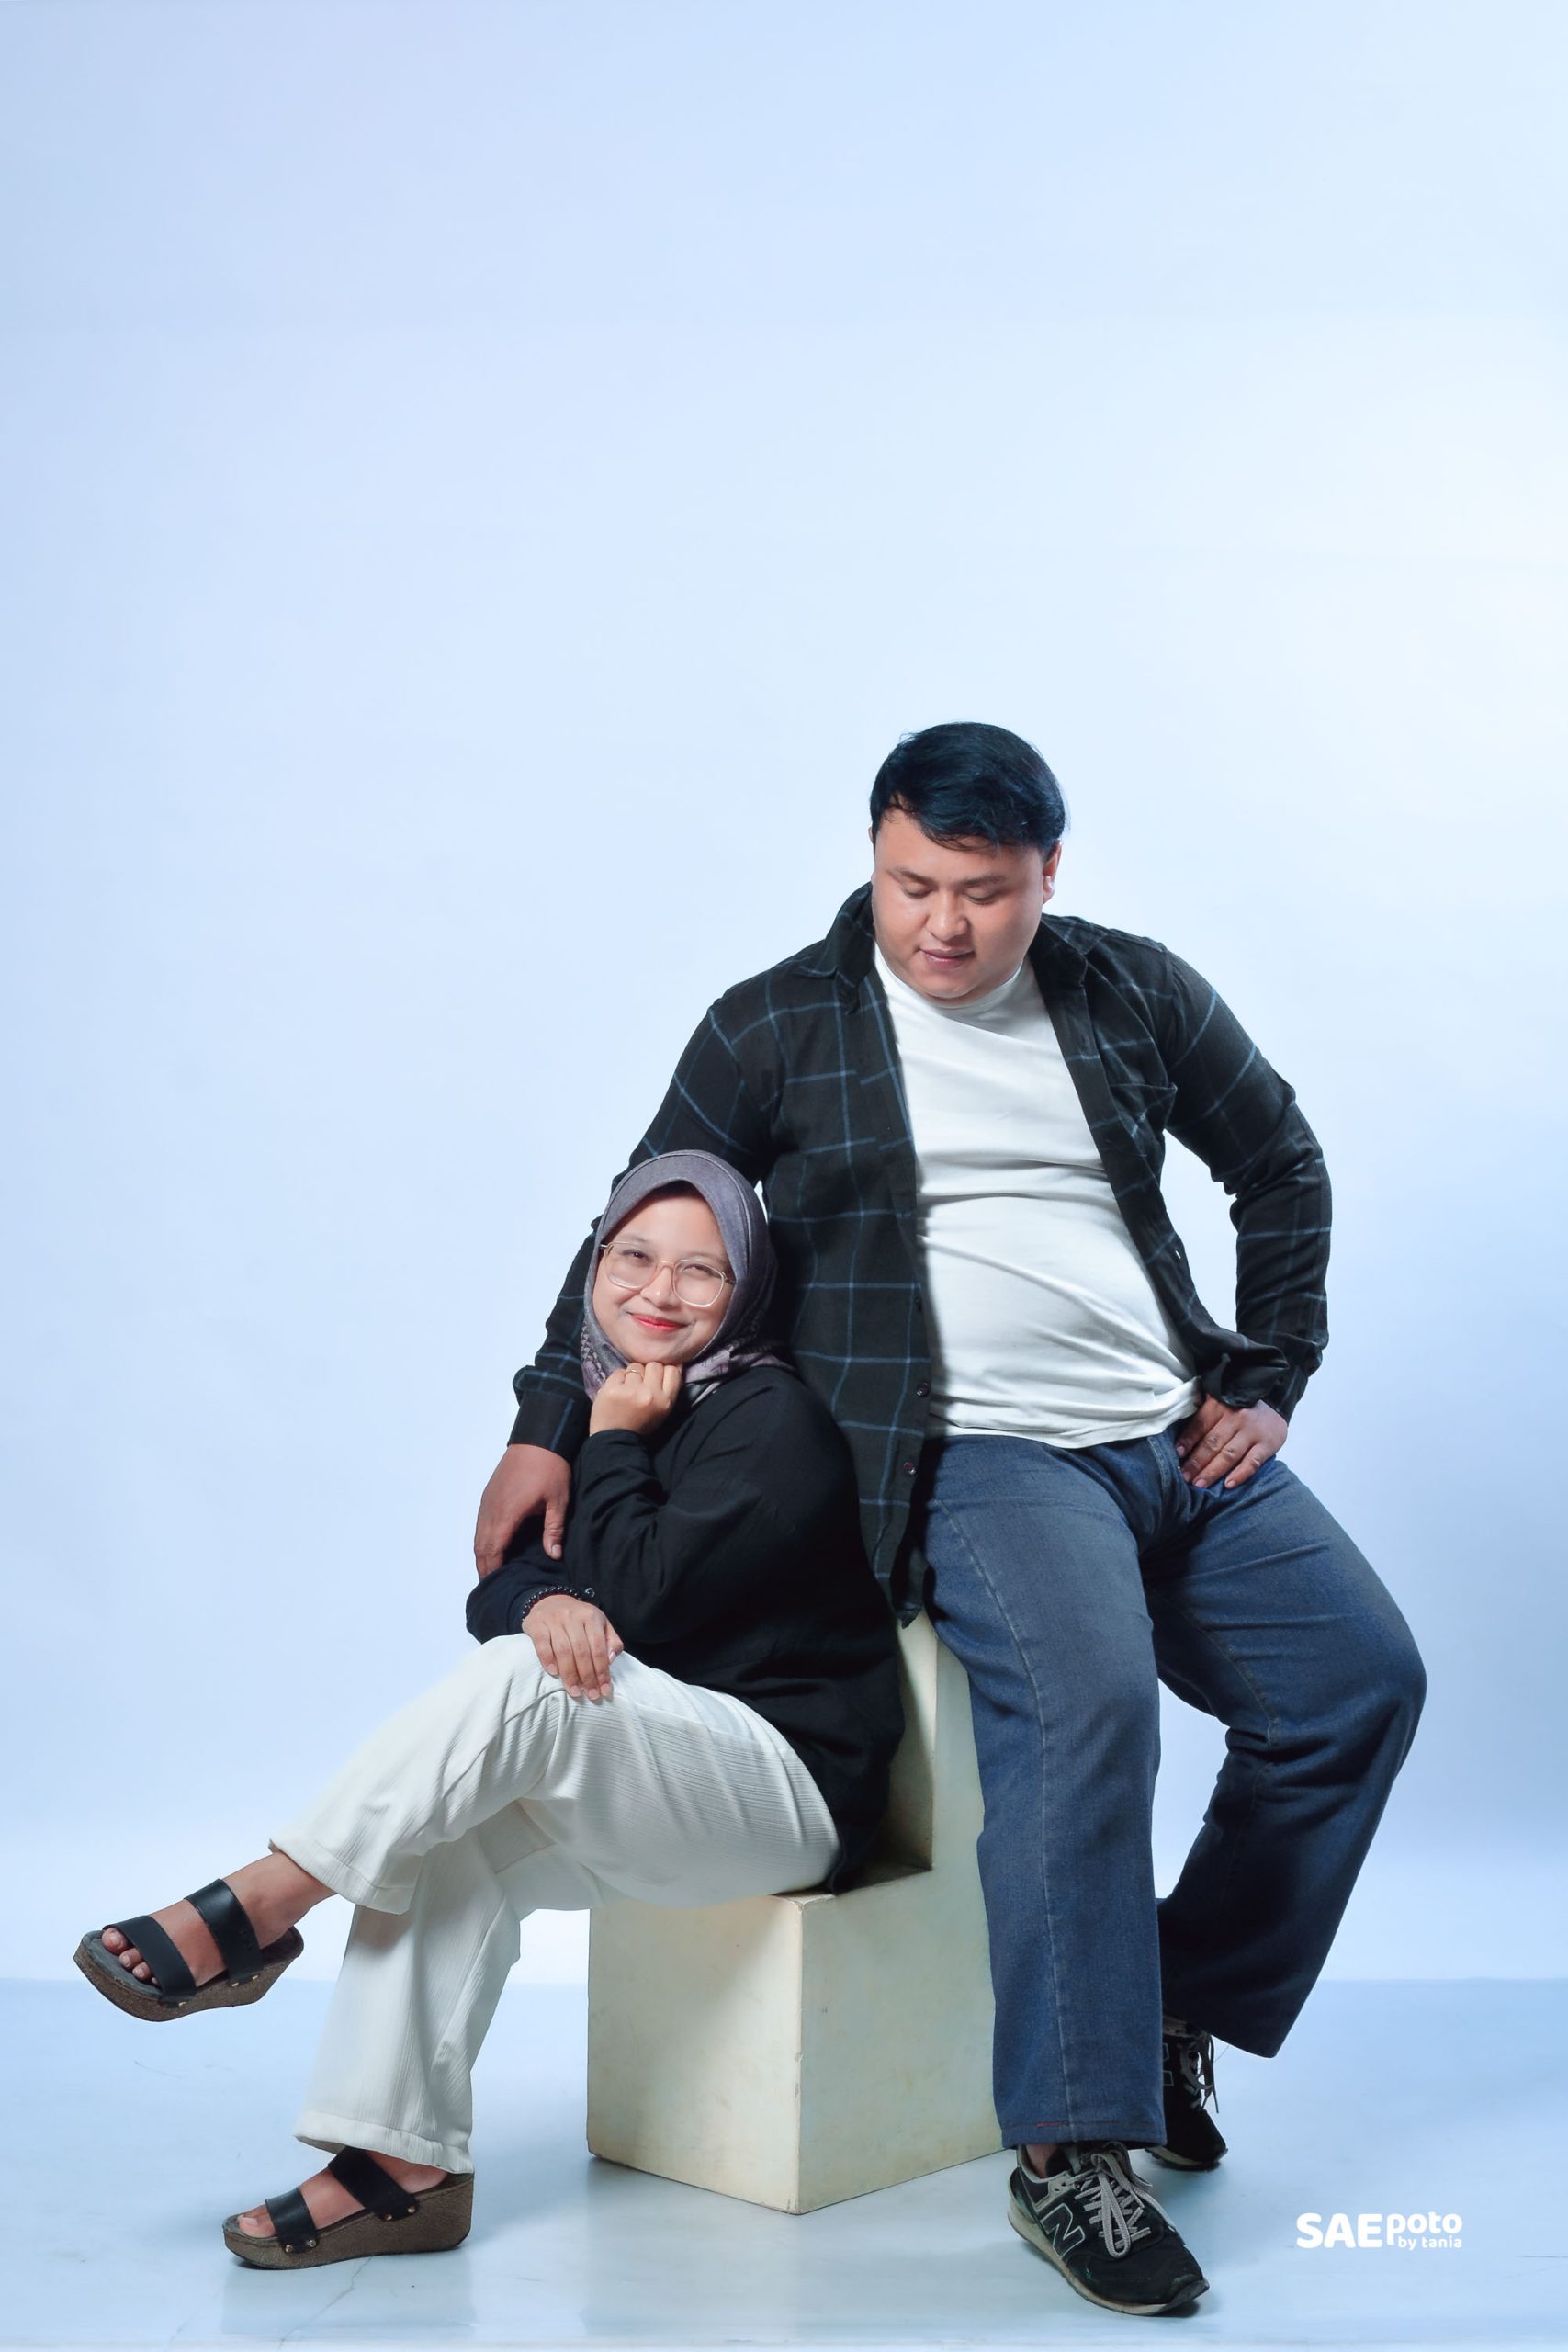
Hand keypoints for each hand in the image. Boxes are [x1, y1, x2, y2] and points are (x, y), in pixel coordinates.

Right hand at [474, 1443, 571, 1574]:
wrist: (538, 1437)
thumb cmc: (550, 1467)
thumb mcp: (558, 1501)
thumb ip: (554, 1530)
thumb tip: (553, 1556)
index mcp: (506, 1514)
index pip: (493, 1551)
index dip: (492, 1570)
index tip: (496, 1587)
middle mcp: (491, 1509)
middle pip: (481, 1547)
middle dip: (484, 1567)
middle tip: (491, 1587)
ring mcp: (487, 1501)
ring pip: (478, 1535)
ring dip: (482, 1554)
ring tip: (490, 1572)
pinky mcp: (489, 1494)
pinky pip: (480, 1523)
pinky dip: (483, 1539)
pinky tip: (492, 1547)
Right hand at [521, 1593, 622, 1700]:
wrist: (551, 1601)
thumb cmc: (579, 1619)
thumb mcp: (600, 1623)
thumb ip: (611, 1641)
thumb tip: (610, 1661)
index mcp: (591, 1616)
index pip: (599, 1647)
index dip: (602, 1671)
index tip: (605, 1689)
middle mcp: (573, 1617)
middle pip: (581, 1651)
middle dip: (588, 1676)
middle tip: (591, 1695)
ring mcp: (554, 1620)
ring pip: (563, 1650)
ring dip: (569, 1674)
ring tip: (574, 1691)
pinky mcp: (537, 1624)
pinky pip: (542, 1644)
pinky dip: (548, 1660)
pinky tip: (554, 1673)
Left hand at [588, 1360, 681, 1437]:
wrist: (615, 1441)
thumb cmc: (641, 1426)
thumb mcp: (662, 1411)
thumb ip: (668, 1389)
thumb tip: (675, 1363)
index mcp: (666, 1401)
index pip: (672, 1369)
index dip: (664, 1370)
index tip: (657, 1377)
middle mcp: (650, 1394)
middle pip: (654, 1365)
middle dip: (647, 1371)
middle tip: (640, 1384)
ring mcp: (631, 1390)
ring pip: (635, 1366)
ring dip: (631, 1375)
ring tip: (627, 1389)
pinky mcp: (612, 1389)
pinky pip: (618, 1372)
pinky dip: (617, 1380)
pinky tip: (616, 1392)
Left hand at [1173, 1397, 1286, 1489]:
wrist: (1275, 1404)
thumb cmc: (1239, 1408)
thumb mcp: (1220, 1403)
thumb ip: (1203, 1416)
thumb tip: (1181, 1441)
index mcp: (1220, 1406)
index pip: (1200, 1425)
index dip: (1188, 1440)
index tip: (1177, 1455)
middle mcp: (1236, 1417)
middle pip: (1212, 1443)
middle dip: (1196, 1462)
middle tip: (1185, 1477)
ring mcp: (1252, 1431)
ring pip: (1229, 1454)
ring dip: (1212, 1471)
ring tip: (1199, 1484)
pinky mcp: (1268, 1444)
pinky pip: (1252, 1462)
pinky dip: (1240, 1474)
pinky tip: (1228, 1485)